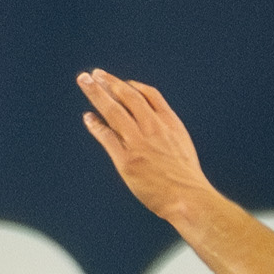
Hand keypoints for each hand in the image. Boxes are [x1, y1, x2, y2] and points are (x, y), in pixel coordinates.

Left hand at [78, 69, 223, 226]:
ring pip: (113, 111)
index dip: (131, 86)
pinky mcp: (126, 160)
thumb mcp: (182, 144)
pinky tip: (88, 117)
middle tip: (94, 74)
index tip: (119, 82)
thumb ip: (167, 129)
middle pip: (128, 97)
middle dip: (109, 82)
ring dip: (96, 93)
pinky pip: (107, 136)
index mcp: (169, 123)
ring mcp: (138, 144)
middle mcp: (153, 129)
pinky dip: (96, 125)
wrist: (189, 198)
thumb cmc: (186, 177)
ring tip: (84, 81)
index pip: (149, 95)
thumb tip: (151, 119)